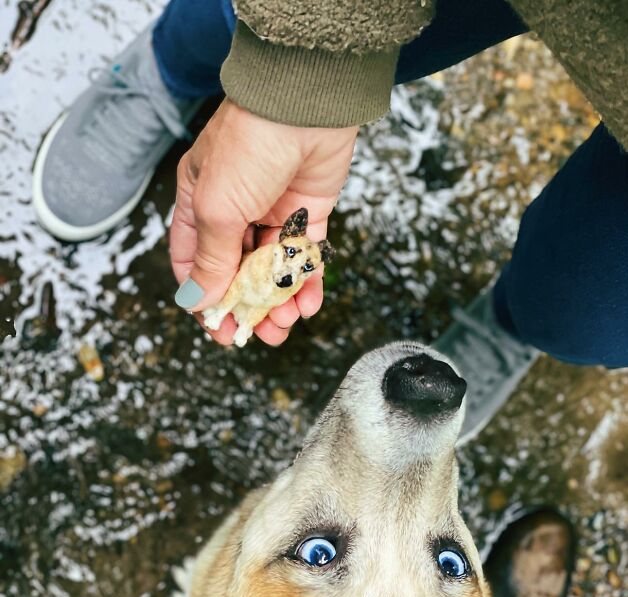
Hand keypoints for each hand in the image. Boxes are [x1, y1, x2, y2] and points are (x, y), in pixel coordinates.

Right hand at [170, 99, 356, 345]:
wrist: (306, 105)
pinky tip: (307, 303)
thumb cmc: (249, 144)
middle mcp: (234, 210)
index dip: (204, 298)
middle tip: (258, 335)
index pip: (194, 262)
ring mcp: (271, 212)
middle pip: (236, 272)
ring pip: (273, 270)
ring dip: (279, 301)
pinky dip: (307, 282)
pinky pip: (305, 258)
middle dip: (247, 307)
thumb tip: (199, 299)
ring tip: (285, 325)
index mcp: (199, 204)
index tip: (218, 328)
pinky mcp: (308, 213)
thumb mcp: (218, 207)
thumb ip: (213, 258)